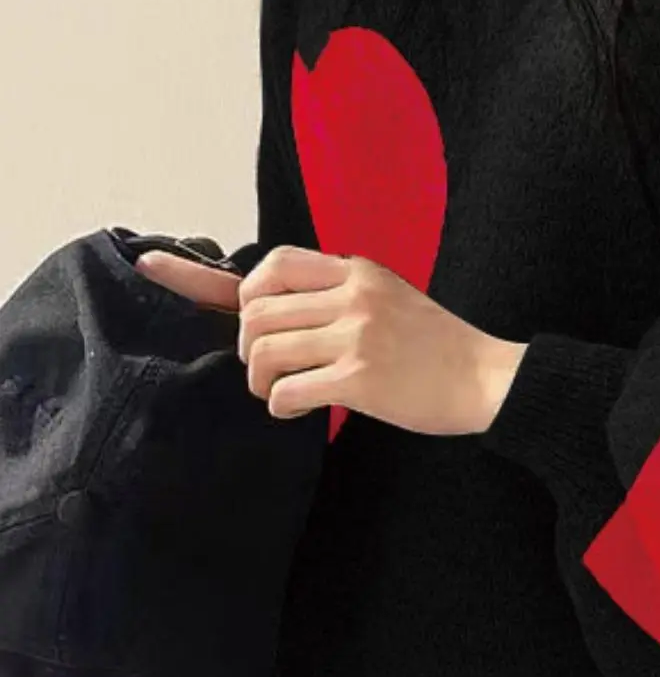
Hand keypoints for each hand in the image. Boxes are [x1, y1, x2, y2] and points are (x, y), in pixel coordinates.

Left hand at [134, 245, 527, 434]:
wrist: (488, 379)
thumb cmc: (437, 347)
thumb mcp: (389, 298)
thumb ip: (335, 295)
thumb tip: (270, 304)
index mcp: (356, 272)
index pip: (270, 266)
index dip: (209, 274)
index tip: (154, 267)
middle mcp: (352, 295)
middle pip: (256, 313)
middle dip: (248, 347)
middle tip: (266, 370)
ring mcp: (358, 335)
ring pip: (265, 351)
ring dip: (259, 380)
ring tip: (279, 392)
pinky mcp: (362, 378)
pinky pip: (288, 390)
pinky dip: (280, 404)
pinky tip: (296, 410)